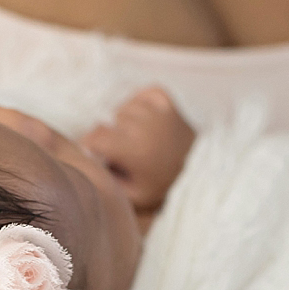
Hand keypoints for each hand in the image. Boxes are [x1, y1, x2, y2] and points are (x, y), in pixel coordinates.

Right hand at [79, 86, 195, 220]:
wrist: (201, 173)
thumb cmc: (163, 187)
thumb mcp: (133, 195)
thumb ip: (108, 180)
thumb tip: (87, 163)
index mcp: (136, 151)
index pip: (97, 135)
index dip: (89, 143)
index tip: (91, 151)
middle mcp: (146, 127)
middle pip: (109, 122)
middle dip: (110, 136)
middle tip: (121, 151)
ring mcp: (158, 111)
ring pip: (125, 108)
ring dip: (125, 121)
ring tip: (135, 136)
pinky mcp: (168, 102)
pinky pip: (143, 94)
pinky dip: (139, 103)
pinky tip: (144, 119)